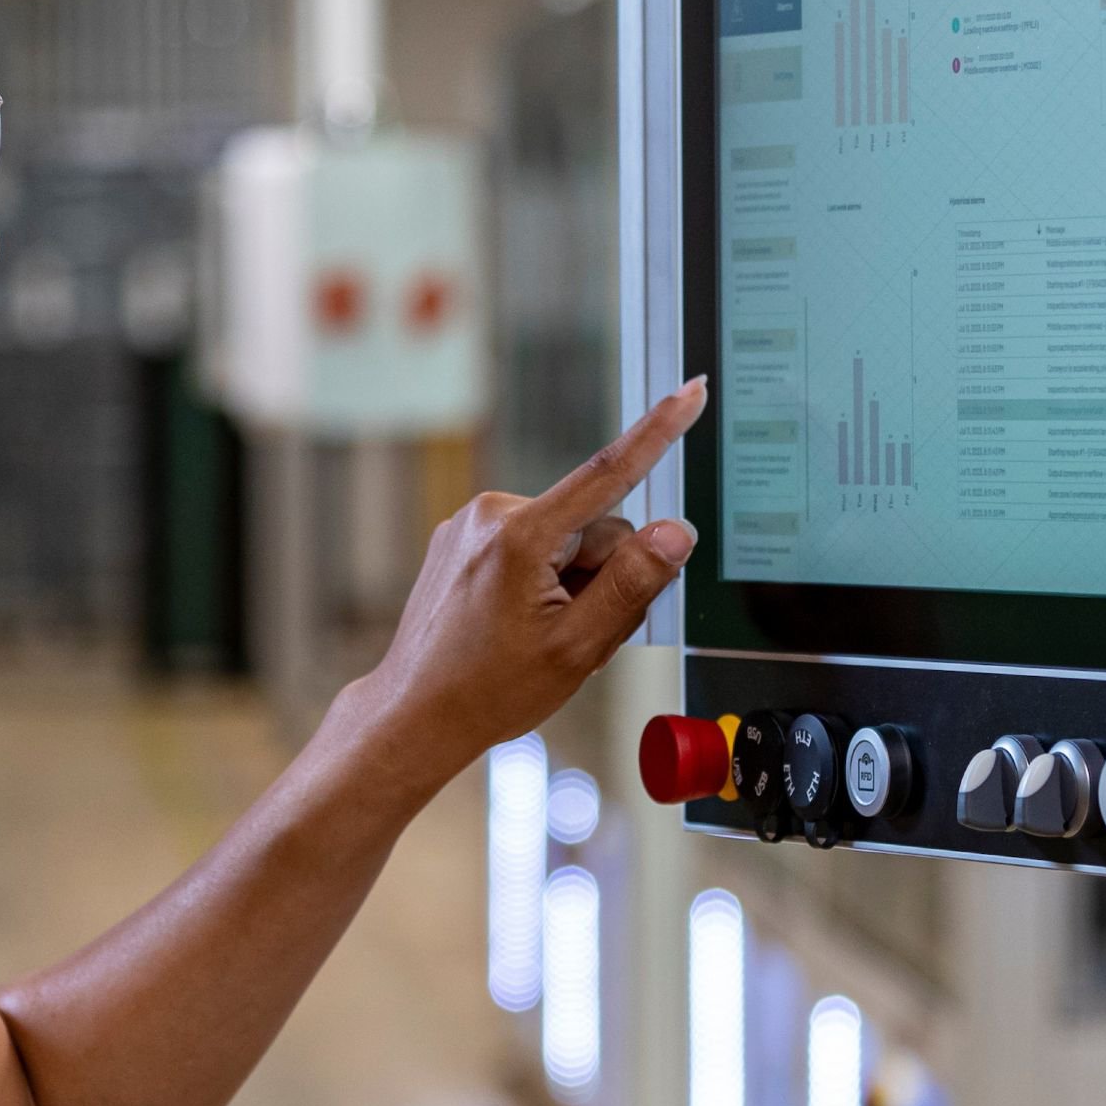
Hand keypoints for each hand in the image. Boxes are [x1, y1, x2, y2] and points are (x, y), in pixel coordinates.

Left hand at [333, 380, 706, 775]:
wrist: (415, 713)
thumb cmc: (490, 690)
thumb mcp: (578, 647)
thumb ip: (632, 585)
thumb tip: (674, 532)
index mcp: (522, 536)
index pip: (609, 473)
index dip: (660, 431)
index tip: (690, 392)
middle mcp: (493, 514)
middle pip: (595, 528)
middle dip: (603, 577)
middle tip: (578, 635)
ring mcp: (473, 525)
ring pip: (566, 541)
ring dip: (574, 584)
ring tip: (542, 637)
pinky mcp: (465, 540)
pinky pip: (532, 547)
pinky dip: (543, 581)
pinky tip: (520, 625)